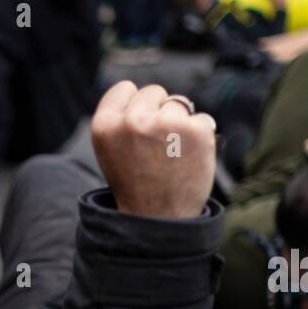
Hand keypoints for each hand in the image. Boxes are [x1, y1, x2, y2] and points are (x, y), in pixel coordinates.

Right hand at [91, 81, 215, 219]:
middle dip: (158, 111)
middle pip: (154, 91)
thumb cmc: (136, 185)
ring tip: (172, 154)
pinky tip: (189, 159)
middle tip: (156, 147)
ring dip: (180, 123)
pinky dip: (200, 137)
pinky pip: (202, 119)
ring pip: (180, 103)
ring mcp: (166, 124)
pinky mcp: (196, 130)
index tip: (138, 128)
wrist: (160, 220)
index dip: (134, 105)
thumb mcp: (112, 151)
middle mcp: (133, 121)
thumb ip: (122, 120)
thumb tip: (149, 94)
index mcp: (105, 126)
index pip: (125, 88)